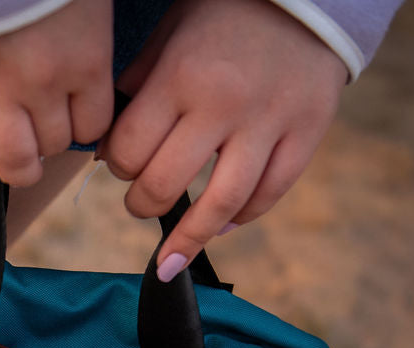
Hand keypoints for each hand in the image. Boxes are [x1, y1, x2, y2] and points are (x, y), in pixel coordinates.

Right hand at [0, 0, 115, 186]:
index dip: (81, 120)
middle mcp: (43, 83)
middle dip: (48, 136)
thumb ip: (90, 25)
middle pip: (54, 145)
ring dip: (13, 157)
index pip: (92, 125)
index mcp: (85, 58)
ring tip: (10, 140)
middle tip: (38, 118)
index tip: (72, 110)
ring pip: (11, 159)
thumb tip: (89, 42)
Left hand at [96, 0, 347, 279]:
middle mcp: (224, 104)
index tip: (121, 164)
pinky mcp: (307, 132)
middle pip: (165, 186)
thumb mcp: (172, 32)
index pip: (129, 151)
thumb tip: (106, 150)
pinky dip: (242, 218)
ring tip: (170, 257)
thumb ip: (138, 87)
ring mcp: (270, 122)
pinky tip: (223, 225)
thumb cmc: (229, 12)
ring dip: (188, 238)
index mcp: (182, 77)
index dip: (117, 166)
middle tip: (139, 204)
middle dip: (141, 205)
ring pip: (221, 205)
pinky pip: (270, 195)